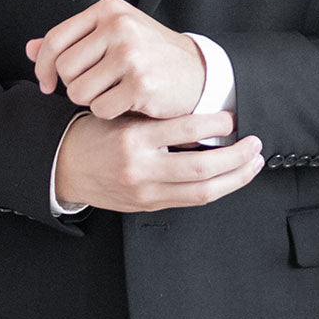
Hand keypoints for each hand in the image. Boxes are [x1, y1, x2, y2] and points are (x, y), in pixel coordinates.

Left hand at [26, 0, 205, 118]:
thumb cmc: (147, 53)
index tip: (47, 84)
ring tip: (113, 92)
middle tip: (97, 85)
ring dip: (91, 100)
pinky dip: (109, 112)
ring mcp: (131, 54)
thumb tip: (29, 49)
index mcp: (109, 9)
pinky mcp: (141, 84)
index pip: (55, 40)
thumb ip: (71, 41)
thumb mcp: (111, 36)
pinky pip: (100, 109)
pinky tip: (127, 102)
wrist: (196, 71)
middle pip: (64, 69)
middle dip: (74, 85)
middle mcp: (120, 26)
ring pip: (78, 91)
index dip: (43, 66)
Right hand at [54, 111, 262, 211]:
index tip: (231, 117)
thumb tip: (203, 114)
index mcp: (133, 138)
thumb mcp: (121, 112)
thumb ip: (156, 116)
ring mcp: (145, 192)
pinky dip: (215, 188)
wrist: (62, 164)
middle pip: (202, 167)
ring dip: (235, 177)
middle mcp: (141, 168)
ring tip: (253, 162)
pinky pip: (190, 200)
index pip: (186, 129)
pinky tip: (230, 177)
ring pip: (202, 190)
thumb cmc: (94, 131)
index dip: (216, 123)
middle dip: (237, 156)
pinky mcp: (147, 206)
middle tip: (255, 143)